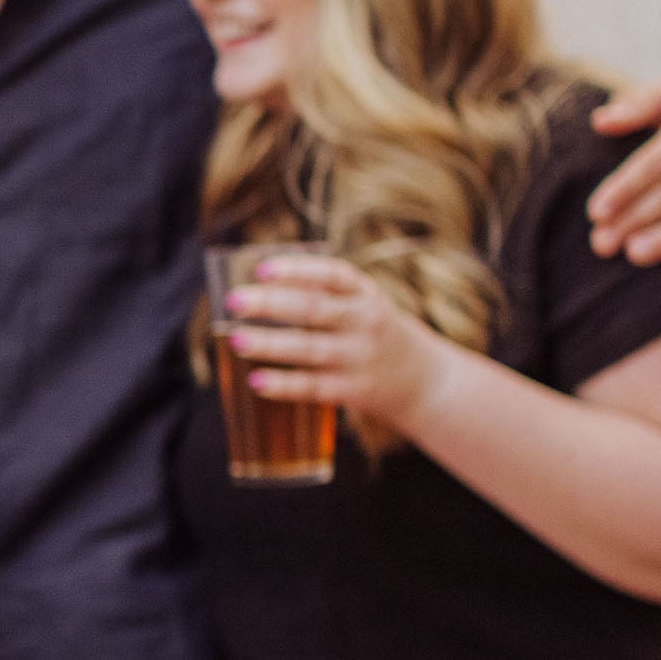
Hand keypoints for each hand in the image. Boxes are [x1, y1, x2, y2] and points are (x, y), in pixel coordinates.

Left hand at [218, 252, 453, 430]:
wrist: (426, 381)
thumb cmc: (376, 334)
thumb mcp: (363, 304)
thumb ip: (322, 294)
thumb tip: (258, 288)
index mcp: (366, 294)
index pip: (334, 275)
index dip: (298, 270)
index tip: (262, 269)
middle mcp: (365, 322)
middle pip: (315, 309)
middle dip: (272, 304)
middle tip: (234, 301)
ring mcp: (360, 357)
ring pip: (311, 349)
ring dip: (271, 344)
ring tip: (236, 339)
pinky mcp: (354, 390)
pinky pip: (314, 386)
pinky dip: (285, 384)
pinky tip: (257, 381)